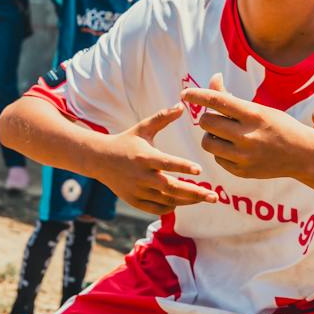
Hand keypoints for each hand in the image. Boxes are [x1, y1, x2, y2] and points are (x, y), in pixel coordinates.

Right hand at [97, 105, 218, 214]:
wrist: (99, 160)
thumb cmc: (126, 141)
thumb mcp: (143, 128)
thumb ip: (162, 117)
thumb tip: (182, 105)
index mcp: (144, 157)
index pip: (166, 163)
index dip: (182, 166)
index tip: (200, 170)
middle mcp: (141, 176)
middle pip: (171, 188)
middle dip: (195, 193)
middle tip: (214, 196)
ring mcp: (137, 191)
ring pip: (167, 201)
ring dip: (187, 200)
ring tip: (205, 197)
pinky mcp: (134, 201)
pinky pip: (156, 209)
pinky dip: (171, 207)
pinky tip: (183, 202)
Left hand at [181, 73, 313, 180]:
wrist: (302, 155)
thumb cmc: (278, 126)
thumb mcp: (258, 108)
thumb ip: (231, 98)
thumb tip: (213, 78)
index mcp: (253, 114)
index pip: (217, 100)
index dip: (197, 95)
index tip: (185, 93)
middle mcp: (247, 136)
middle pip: (207, 122)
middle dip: (208, 118)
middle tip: (218, 119)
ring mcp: (244, 156)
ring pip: (207, 142)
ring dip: (210, 135)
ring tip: (224, 134)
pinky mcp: (241, 171)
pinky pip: (217, 158)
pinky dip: (221, 152)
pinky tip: (235, 149)